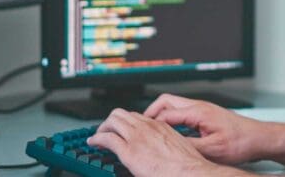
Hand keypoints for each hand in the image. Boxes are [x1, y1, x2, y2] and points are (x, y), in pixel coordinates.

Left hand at [88, 108, 218, 175]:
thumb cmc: (188, 166)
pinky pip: (107, 138)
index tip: (123, 129)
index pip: (137, 116)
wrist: (191, 173)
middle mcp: (147, 127)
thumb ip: (166, 144)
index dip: (126, 122)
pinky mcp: (129, 151)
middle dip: (111, 121)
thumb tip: (162, 152)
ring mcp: (137, 137)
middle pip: (121, 114)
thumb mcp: (178, 147)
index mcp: (160, 126)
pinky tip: (93, 143)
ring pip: (112, 121)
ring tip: (98, 136)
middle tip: (107, 130)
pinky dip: (97, 138)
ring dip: (103, 128)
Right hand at [144, 93, 266, 164]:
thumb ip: (189, 146)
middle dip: (151, 112)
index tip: (140, 132)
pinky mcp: (205, 115)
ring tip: (151, 130)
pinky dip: (171, 119)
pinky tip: (170, 133)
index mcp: (198, 112)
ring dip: (161, 115)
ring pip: (173, 105)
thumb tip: (170, 148)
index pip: (165, 113)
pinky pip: (182, 112)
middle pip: (166, 101)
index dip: (151, 124)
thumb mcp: (212, 149)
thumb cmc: (241, 142)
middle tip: (141, 126)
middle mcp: (199, 106)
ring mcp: (202, 109)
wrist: (259, 138)